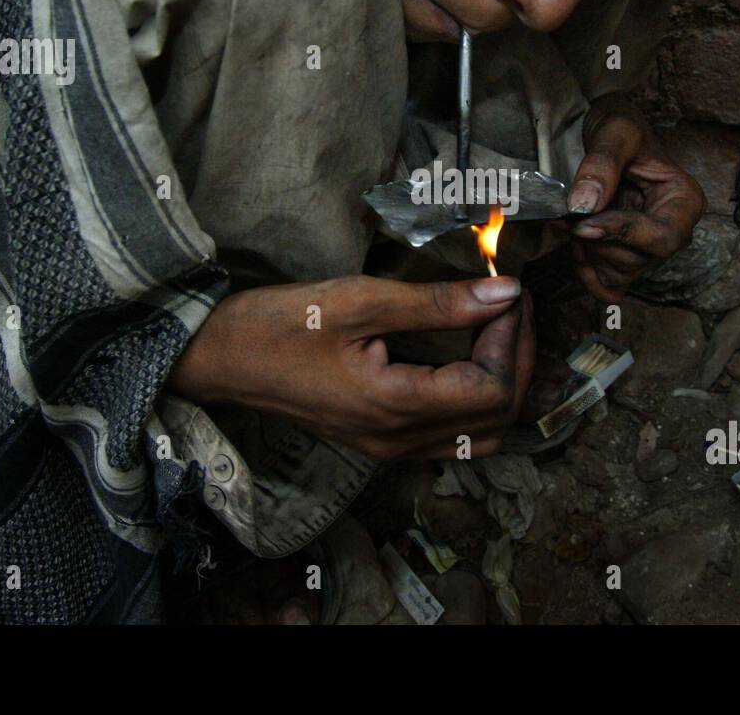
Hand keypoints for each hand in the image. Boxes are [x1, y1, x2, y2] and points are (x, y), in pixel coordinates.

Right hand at [169, 275, 534, 459]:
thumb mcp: (360, 300)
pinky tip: (472, 358)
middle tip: (513, 305)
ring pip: (481, 435)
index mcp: (395, 407)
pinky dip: (478, 400)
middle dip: (519, 359)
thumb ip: (437, 302)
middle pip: (497, 417)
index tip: (507, 292)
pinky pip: (453, 436)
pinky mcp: (382, 439)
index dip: (512, 339)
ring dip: (504, 384)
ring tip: (500, 331)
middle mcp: (399, 440)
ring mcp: (390, 447)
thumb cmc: (280, 325)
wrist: (220, 359)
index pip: (493, 389)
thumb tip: (504, 293)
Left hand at [566, 92, 705, 302]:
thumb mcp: (616, 132)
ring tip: (570, 222)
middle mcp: (673, 232)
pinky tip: (576, 245)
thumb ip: (602, 165)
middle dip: (597, 242)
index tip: (584, 223)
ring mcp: (649, 250)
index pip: (663, 237)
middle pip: (639, 260)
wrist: (608, 138)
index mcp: (685, 202)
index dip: (623, 235)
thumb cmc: (621, 130)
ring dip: (588, 254)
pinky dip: (587, 273)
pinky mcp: (626, 260)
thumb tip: (584, 205)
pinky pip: (608, 286)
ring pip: (620, 274)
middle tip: (566, 216)